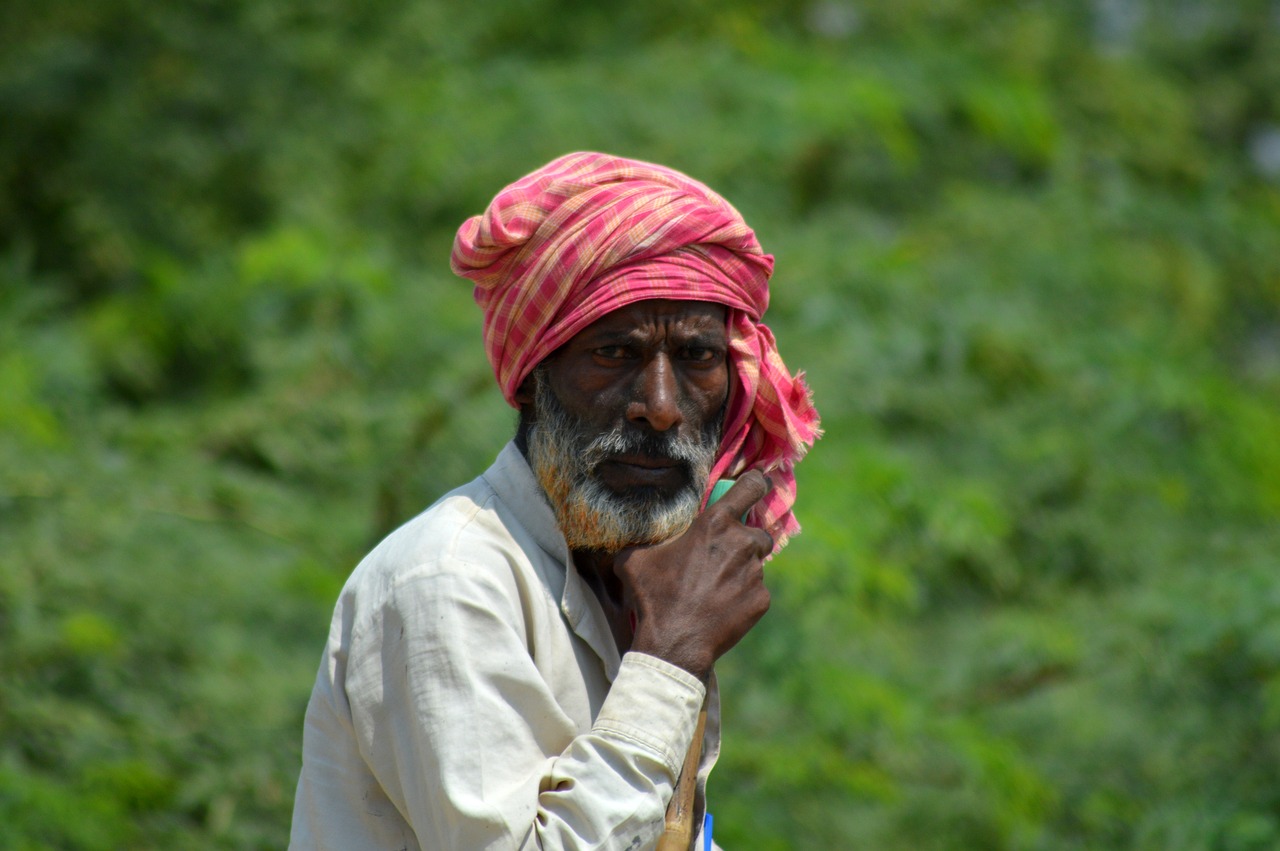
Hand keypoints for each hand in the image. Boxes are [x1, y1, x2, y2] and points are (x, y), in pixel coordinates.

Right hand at [615, 471, 774, 680]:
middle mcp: (741, 543)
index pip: (751, 487)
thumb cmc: (654, 596)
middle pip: (758, 532)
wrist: (673, 642)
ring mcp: (755, 573)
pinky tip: (721, 608)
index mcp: (715, 524)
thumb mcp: (634, 560)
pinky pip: (756, 592)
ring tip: (716, 588)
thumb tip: (634, 540)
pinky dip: (743, 597)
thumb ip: (645, 542)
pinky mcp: (761, 599)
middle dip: (746, 542)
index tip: (760, 483)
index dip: (757, 482)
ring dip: (742, 571)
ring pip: (756, 564)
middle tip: (723, 558)